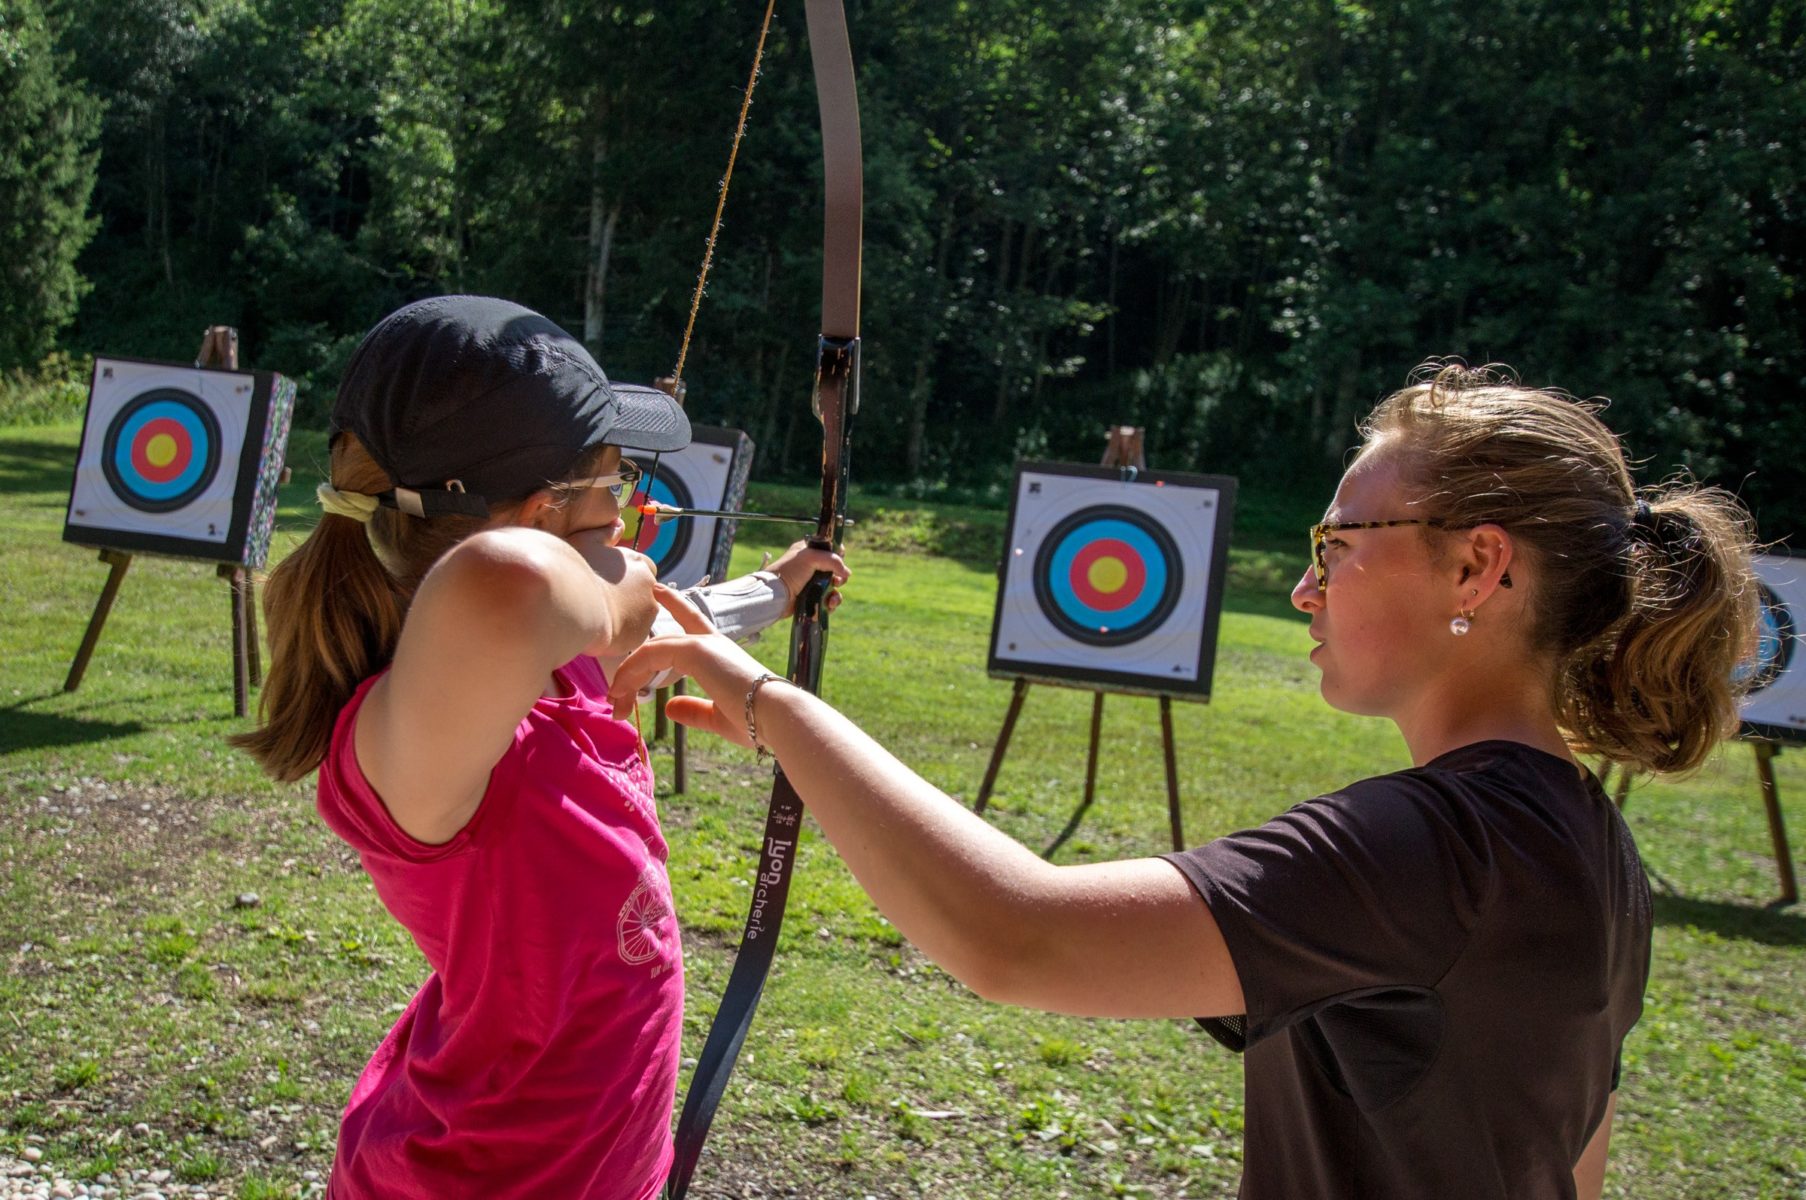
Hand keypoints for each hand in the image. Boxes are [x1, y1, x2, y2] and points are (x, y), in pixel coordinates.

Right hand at [567, 530, 660, 659]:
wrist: (570, 600)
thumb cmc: (573, 569)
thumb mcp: (586, 542)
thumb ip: (605, 534)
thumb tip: (619, 524)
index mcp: (636, 562)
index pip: (642, 569)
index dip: (626, 579)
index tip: (609, 586)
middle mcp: (648, 583)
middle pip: (643, 593)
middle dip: (629, 599)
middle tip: (604, 605)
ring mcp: (648, 609)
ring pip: (640, 616)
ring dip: (626, 617)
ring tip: (600, 620)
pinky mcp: (641, 632)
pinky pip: (632, 635)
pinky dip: (621, 635)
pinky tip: (601, 633)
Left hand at [607, 585, 779, 746]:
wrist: (775, 716)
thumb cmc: (756, 720)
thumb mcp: (718, 717)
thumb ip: (693, 709)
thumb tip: (669, 707)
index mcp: (722, 654)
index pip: (695, 624)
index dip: (678, 606)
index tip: (661, 592)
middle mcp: (712, 642)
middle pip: (671, 630)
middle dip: (650, 636)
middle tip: (630, 653)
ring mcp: (703, 644)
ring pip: (653, 647)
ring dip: (629, 673)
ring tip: (614, 698)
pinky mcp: (695, 650)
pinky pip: (651, 653)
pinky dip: (632, 670)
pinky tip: (621, 689)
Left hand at [765, 539, 849, 614]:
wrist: (775, 595)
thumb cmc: (790, 572)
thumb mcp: (810, 557)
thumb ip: (832, 560)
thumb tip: (847, 572)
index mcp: (808, 551)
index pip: (829, 549)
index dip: (838, 554)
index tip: (841, 559)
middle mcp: (810, 566)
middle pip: (835, 570)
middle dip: (840, 577)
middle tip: (837, 581)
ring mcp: (811, 583)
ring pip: (833, 587)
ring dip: (837, 593)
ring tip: (832, 599)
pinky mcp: (811, 598)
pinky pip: (828, 600)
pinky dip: (831, 603)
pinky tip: (829, 605)